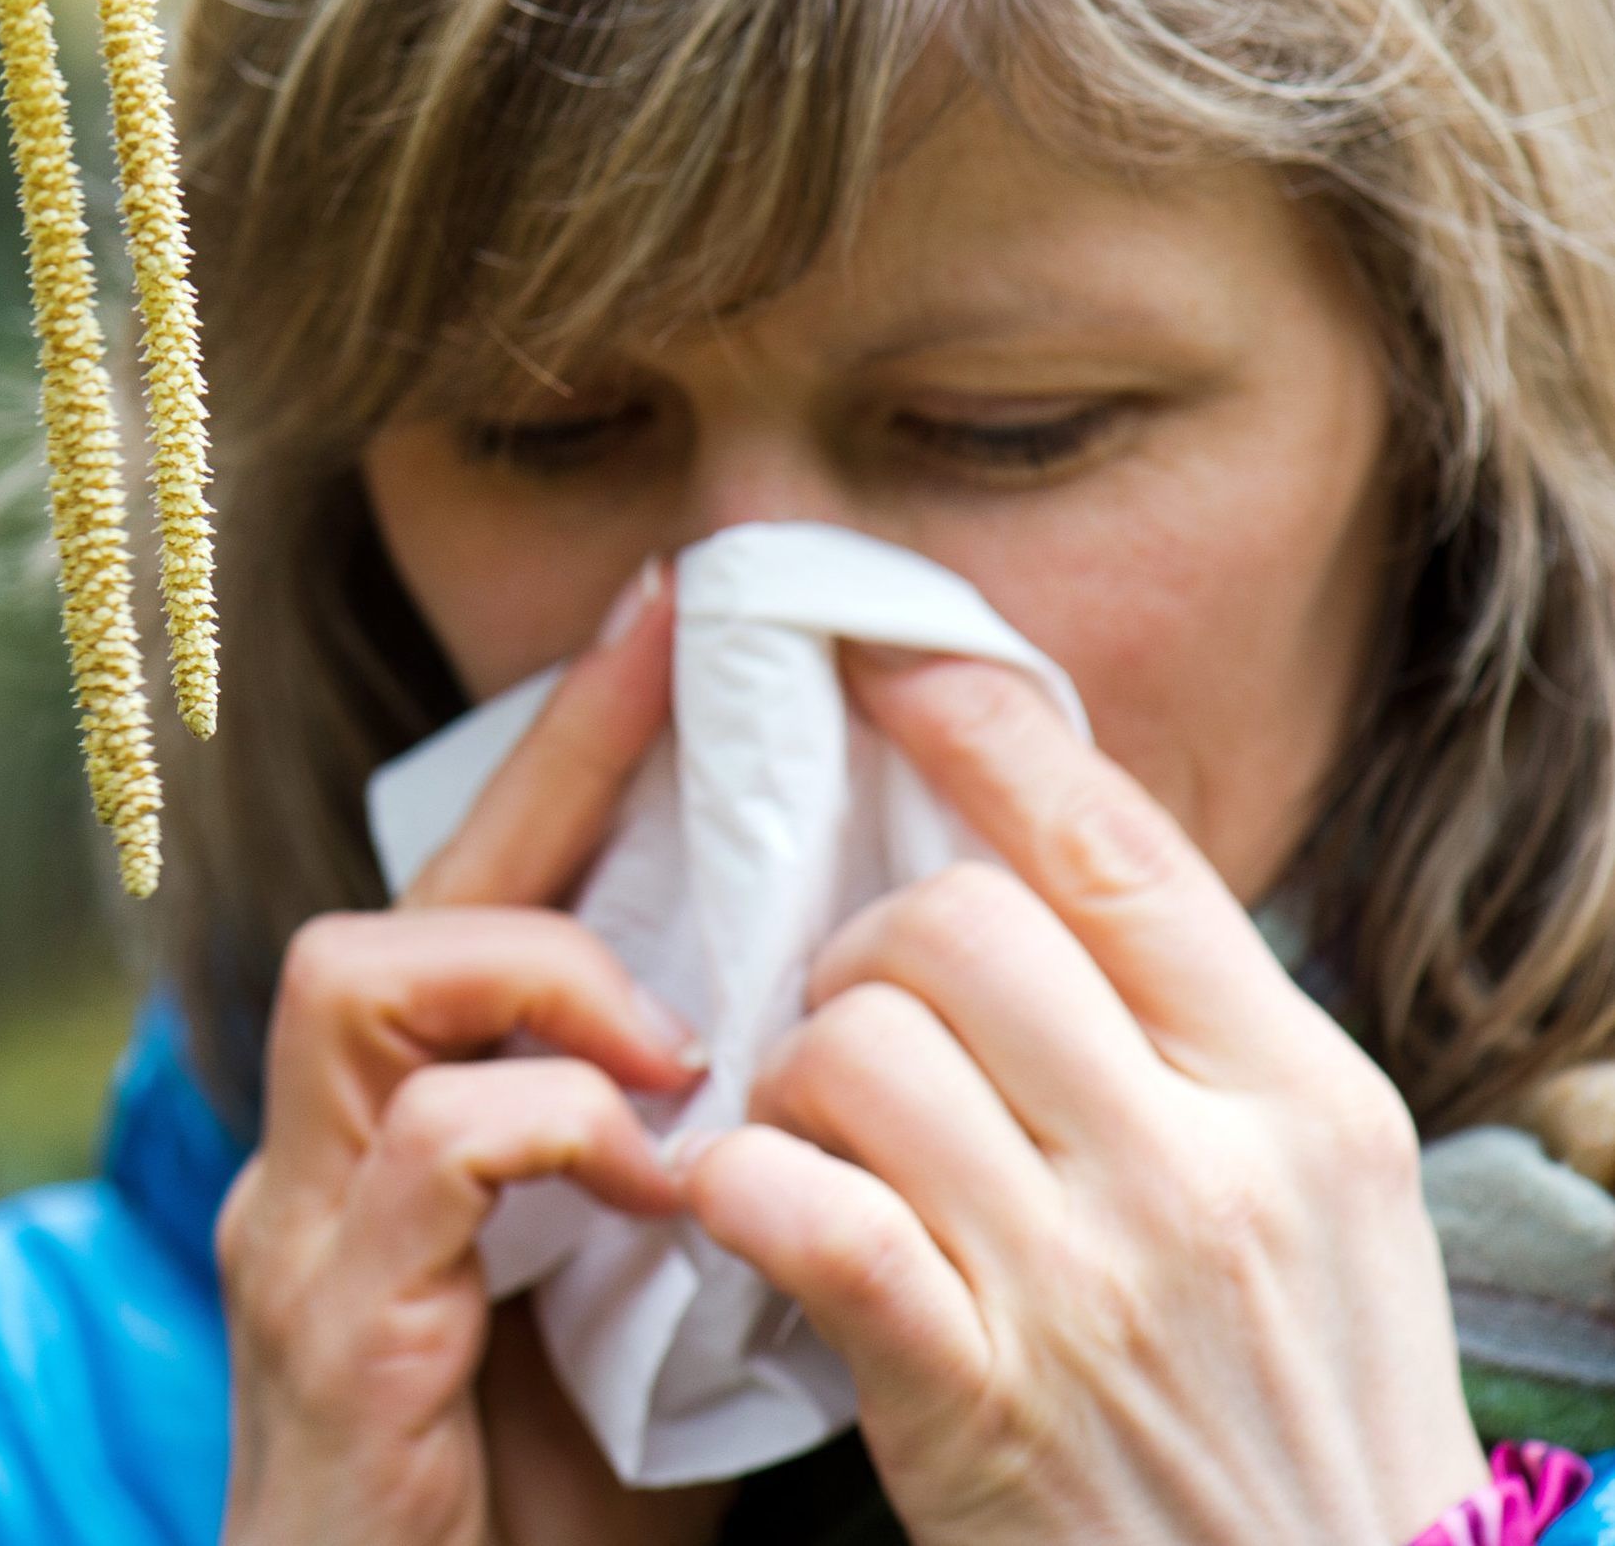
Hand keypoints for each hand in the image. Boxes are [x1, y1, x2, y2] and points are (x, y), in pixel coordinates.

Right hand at [216, 564, 725, 1545]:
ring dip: (538, 971)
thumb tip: (820, 1065)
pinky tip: (652, 1178)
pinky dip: (551, 1128)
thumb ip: (693, 1180)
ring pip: (361, 978)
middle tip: (676, 660)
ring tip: (670, 1035)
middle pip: (406, 897)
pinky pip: (425, 1152)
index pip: (482, 904)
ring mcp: (307, 1231)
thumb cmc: (543, 1516)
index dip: (571, 756)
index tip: (673, 621)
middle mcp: (328, 1157)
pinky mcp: (326, 1322)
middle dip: (545, 768)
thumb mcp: (647, 1315)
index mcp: (408, 1142)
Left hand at [681, 651, 1487, 1545]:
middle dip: (862, 943)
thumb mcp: (1313, 1195)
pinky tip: (746, 1203)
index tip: (885, 657)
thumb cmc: (1298, 1402)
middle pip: (958, 923)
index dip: (983, 729)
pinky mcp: (974, 1400)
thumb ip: (1191, 1036)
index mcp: (1299, 1092)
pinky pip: (807, 1215)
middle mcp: (1204, 1168)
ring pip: (860, 1049)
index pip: (1117, 851)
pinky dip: (743, 1185)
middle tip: (852, 1012)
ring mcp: (1088, 1286)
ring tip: (812, 1126)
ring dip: (792, 1070)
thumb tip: (1039, 854)